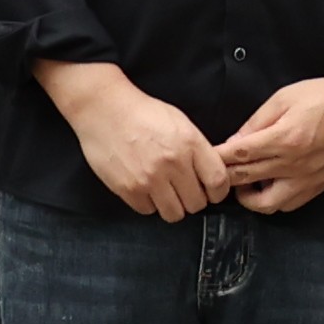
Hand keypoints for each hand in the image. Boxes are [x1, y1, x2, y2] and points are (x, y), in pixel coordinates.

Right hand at [46, 62, 233, 218]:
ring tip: (165, 192)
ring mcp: (149, 178)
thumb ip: (198, 150)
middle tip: (185, 191)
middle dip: (194, 200)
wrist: (105, 109)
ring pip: (174, 214)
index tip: (213, 192)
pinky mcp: (128, 189)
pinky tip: (145, 189)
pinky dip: (149, 203)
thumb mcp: (181, 123)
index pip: (218, 181)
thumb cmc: (143, 113)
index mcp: (190, 144)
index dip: (218, 192)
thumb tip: (210, 175)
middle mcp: (172, 163)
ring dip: (172, 206)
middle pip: (197, 203)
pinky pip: (148, 211)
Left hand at [217, 66, 323, 216]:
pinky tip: (268, 186)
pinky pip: (288, 205)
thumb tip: (234, 141)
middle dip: (224, 176)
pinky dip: (272, 201)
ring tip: (243, 182)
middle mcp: (295, 163)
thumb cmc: (323, 95)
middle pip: (245, 179)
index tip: (206, 156)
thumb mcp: (283, 98)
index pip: (238, 155)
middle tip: (215, 170)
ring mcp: (308, 178)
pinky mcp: (318, 185)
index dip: (217, 157)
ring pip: (265, 203)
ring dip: (247, 196)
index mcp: (284, 138)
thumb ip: (256, 122)